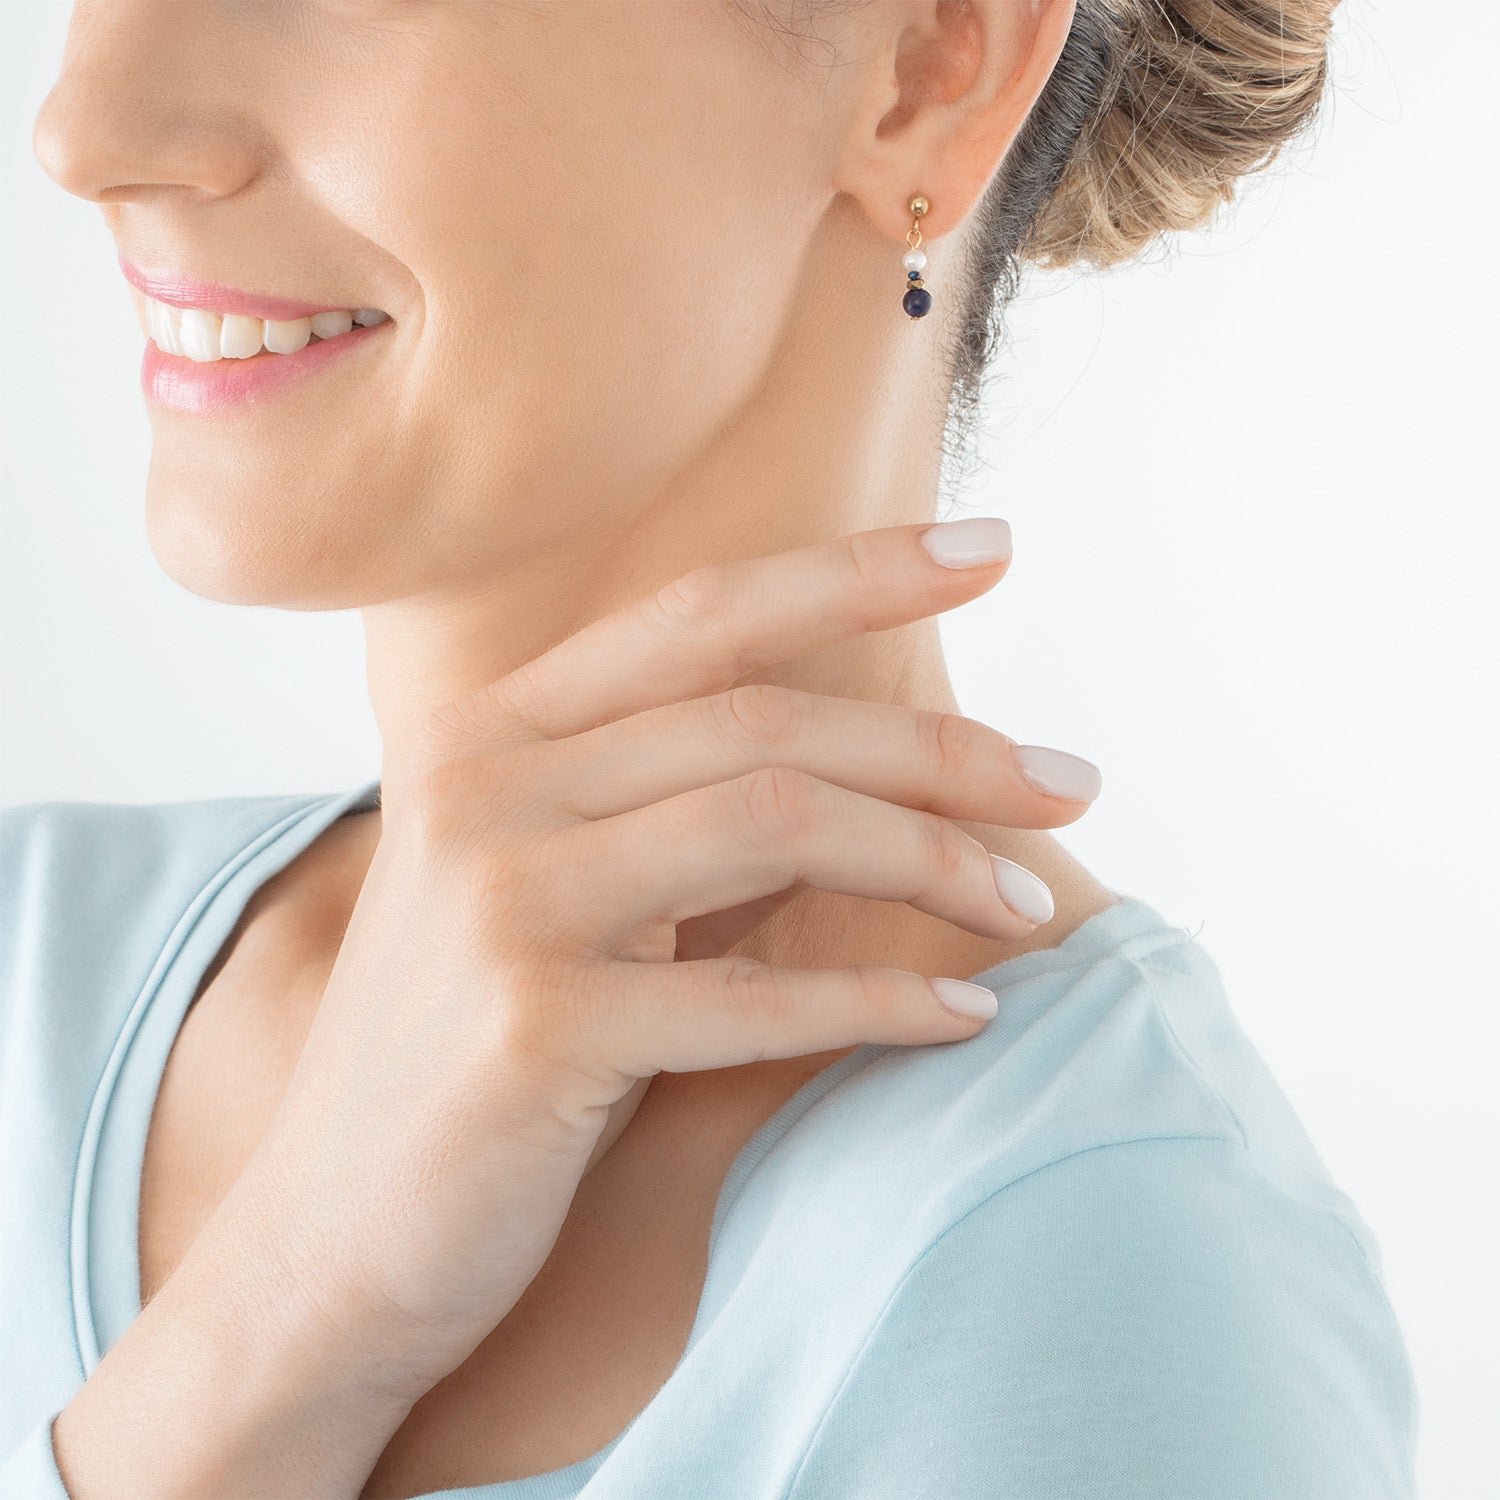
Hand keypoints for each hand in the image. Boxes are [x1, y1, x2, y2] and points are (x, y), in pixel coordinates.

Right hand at [193, 520, 1103, 1431]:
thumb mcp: (543, 885)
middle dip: (944, 747)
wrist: (332, 1237)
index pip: (701, 613)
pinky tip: (966, 1016)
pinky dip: (878, 999)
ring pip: (773, 826)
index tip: (991, 543)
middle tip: (1076, 785)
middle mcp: (484, 786)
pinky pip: (753, 995)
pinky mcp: (533, 1030)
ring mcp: (500, 902)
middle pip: (762, 720)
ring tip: (1033, 902)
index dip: (854, 568)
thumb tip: (861, 765)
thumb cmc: (472, 1050)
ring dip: (934, 861)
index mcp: (490, 729)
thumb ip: (653, 800)